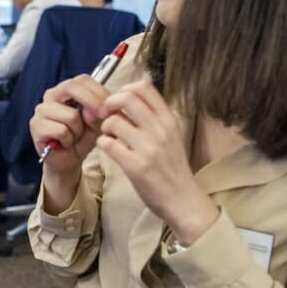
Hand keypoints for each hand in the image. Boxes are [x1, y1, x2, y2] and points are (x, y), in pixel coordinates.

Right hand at [30, 74, 111, 212]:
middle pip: (71, 87)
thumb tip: (95, 110)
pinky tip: (64, 143)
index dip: (98, 92)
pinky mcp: (36, 126)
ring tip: (73, 136)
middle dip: (91, 103)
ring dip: (78, 130)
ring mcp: (41, 110)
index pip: (82, 80)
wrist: (68, 161)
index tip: (109, 108)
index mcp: (66, 90)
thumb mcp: (97, 123)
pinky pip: (61, 131)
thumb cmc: (82, 139)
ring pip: (70, 115)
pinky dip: (68, 140)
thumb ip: (99, 112)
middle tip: (99, 119)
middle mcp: (51, 95)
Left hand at [95, 79, 217, 243]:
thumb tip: (128, 96)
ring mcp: (148, 148)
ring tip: (109, 136)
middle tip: (104, 114)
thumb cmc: (172, 167)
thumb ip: (153, 117)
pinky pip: (107, 144)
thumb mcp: (171, 136)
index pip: (144, 87)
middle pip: (126, 98)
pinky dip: (103, 144)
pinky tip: (109, 149)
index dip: (124, 89)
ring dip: (104, 127)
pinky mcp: (135, 166)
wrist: (183, 200)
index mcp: (169, 120)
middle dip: (108, 103)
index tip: (118, 102)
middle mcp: (160, 130)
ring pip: (113, 121)